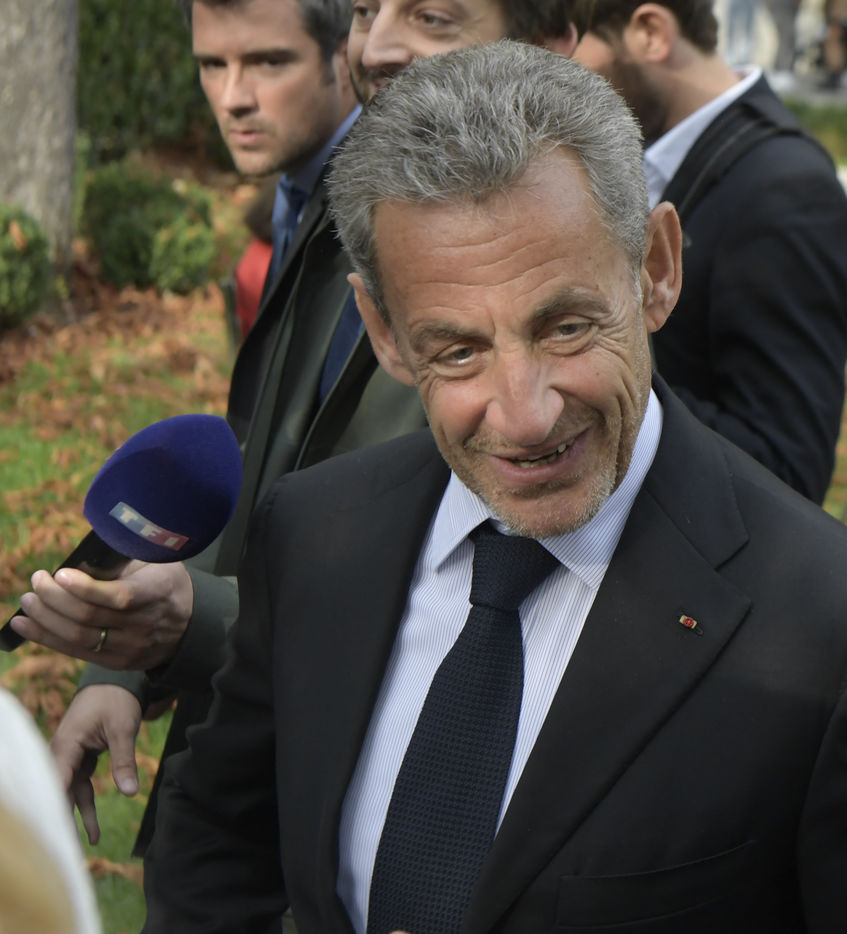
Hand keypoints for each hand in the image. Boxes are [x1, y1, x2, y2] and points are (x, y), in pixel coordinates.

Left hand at [10, 560, 193, 669]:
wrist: (189, 624)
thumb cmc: (166, 584)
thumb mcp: (156, 564)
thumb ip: (123, 564)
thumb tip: (80, 563)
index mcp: (156, 593)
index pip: (118, 597)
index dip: (85, 588)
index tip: (59, 574)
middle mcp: (143, 625)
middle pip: (90, 618)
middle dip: (54, 600)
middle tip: (36, 581)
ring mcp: (130, 647)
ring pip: (78, 637)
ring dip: (45, 619)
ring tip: (27, 602)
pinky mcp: (117, 662)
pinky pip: (77, 652)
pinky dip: (47, 638)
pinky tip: (26, 625)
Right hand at [49, 684, 142, 844]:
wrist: (117, 681)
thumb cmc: (116, 700)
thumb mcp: (123, 729)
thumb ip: (124, 761)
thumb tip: (130, 793)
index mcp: (66, 746)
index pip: (54, 782)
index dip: (52, 807)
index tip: (52, 833)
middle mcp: (61, 754)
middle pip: (57, 792)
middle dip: (59, 820)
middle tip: (63, 851)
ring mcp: (69, 757)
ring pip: (67, 793)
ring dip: (75, 818)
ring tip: (84, 849)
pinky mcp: (80, 759)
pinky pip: (79, 787)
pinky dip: (85, 806)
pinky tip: (93, 831)